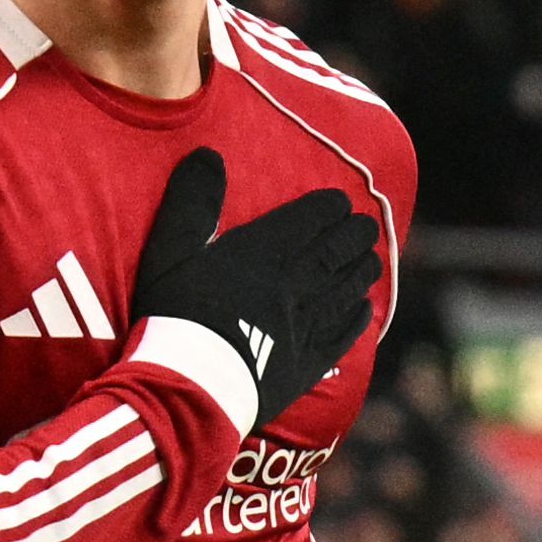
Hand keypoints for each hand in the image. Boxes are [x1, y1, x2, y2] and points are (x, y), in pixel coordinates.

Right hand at [131, 147, 384, 429]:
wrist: (190, 384)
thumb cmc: (173, 315)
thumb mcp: (169, 251)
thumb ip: (191, 202)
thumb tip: (210, 156)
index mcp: (263, 254)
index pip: (309, 221)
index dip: (330, 209)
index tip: (342, 202)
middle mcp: (293, 286)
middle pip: (335, 254)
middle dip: (355, 237)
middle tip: (368, 227)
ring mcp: (304, 327)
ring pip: (344, 292)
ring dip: (361, 273)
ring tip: (372, 261)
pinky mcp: (306, 365)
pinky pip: (341, 337)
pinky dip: (356, 320)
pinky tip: (364, 312)